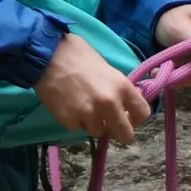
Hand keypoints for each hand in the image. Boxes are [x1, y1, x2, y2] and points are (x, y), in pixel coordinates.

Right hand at [36, 31, 152, 146]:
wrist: (47, 54)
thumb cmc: (78, 55)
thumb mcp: (107, 69)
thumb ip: (118, 89)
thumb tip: (123, 106)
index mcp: (121, 87)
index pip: (143, 114)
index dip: (135, 118)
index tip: (127, 116)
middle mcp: (109, 104)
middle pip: (125, 135)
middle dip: (118, 131)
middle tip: (108, 123)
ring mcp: (89, 114)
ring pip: (98, 132)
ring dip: (92, 123)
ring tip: (81, 105)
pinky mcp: (69, 121)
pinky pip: (77, 127)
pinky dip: (74, 119)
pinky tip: (67, 104)